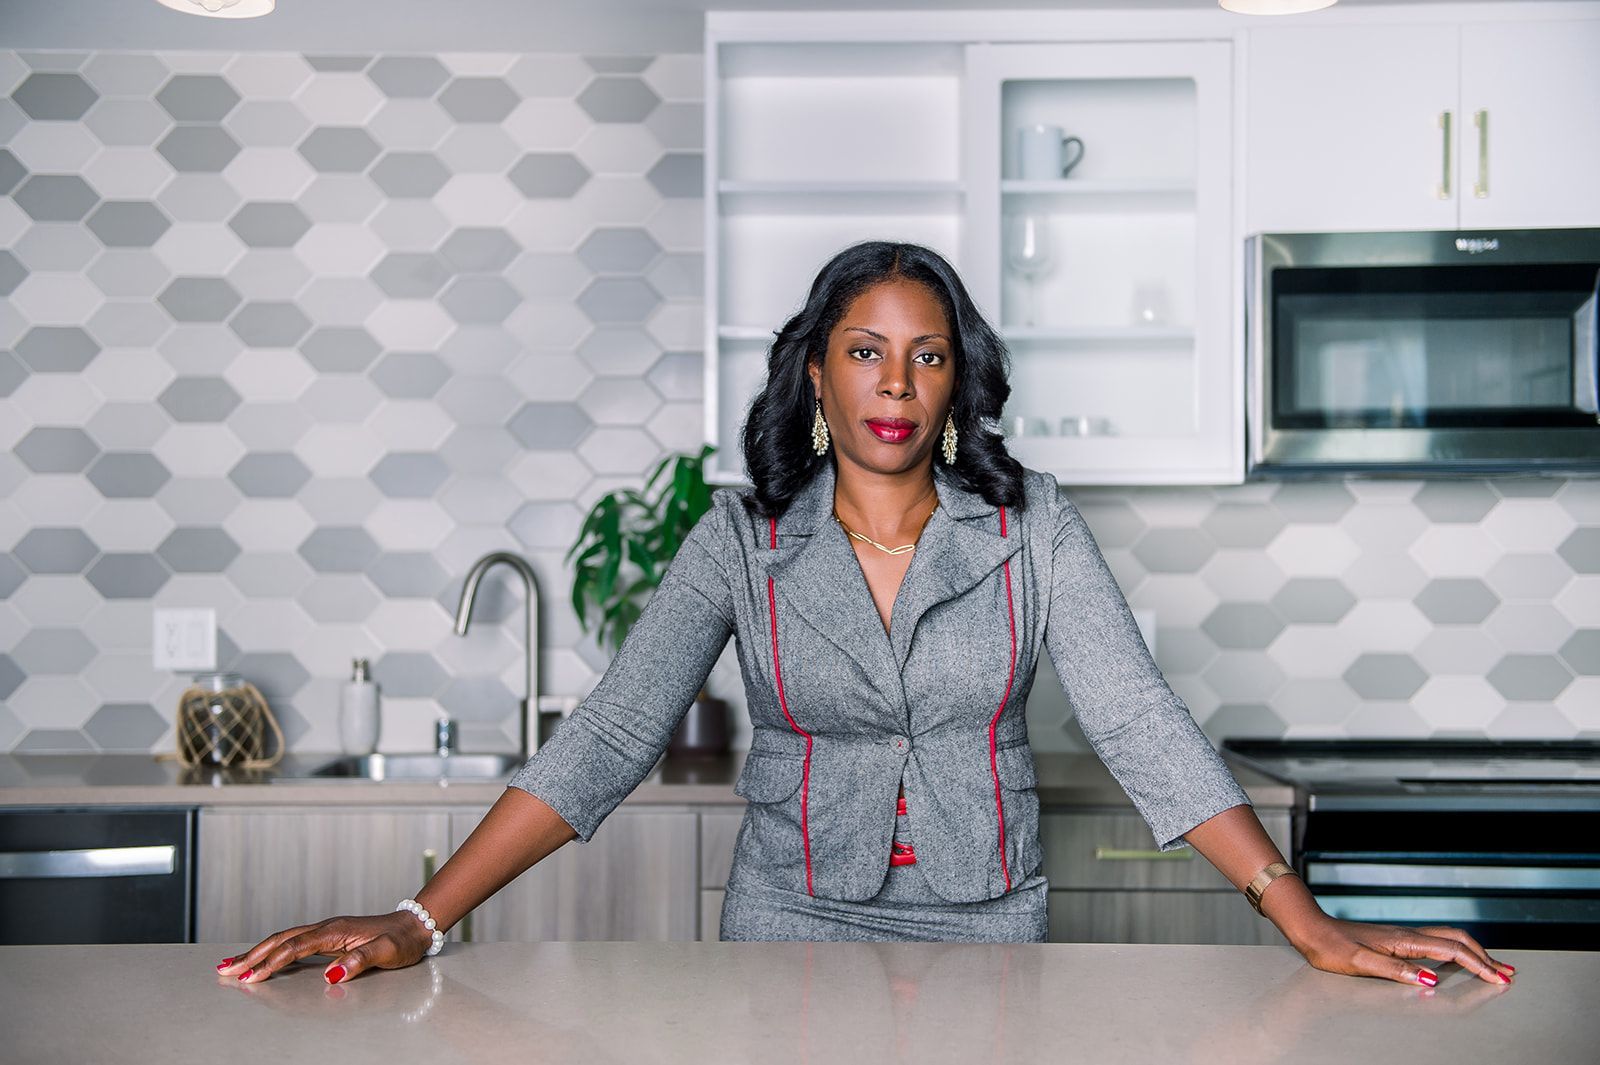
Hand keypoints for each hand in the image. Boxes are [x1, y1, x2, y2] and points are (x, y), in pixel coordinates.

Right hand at [214, 912, 435, 984]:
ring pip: (284, 939)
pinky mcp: (328, 936)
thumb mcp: (386, 953)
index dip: (270, 963)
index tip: (250, 977)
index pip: (294, 948)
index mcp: (335, 931)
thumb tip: (330, 975)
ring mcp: (326, 931)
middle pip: (280, 940)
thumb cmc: (402, 941)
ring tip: (232, 964)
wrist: (415, 925)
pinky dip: (273, 949)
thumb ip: (359, 962)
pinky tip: (264, 957)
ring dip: (257, 951)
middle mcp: (326, 928)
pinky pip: (294, 942)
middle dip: (252, 955)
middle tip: (225, 970)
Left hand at [1289, 915, 1515, 986]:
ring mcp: (1402, 935)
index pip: (1453, 951)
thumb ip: (1396, 971)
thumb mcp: (1360, 963)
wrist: (1311, 929)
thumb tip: (1431, 980)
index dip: (1479, 965)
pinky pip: (1434, 941)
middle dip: (1485, 956)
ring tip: (1492, 965)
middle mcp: (1407, 934)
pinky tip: (1455, 958)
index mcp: (1404, 940)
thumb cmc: (1331, 947)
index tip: (1500, 980)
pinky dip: (1455, 950)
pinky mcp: (1394, 939)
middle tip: (1507, 974)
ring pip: (1447, 938)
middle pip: (1457, 940)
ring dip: (1473, 951)